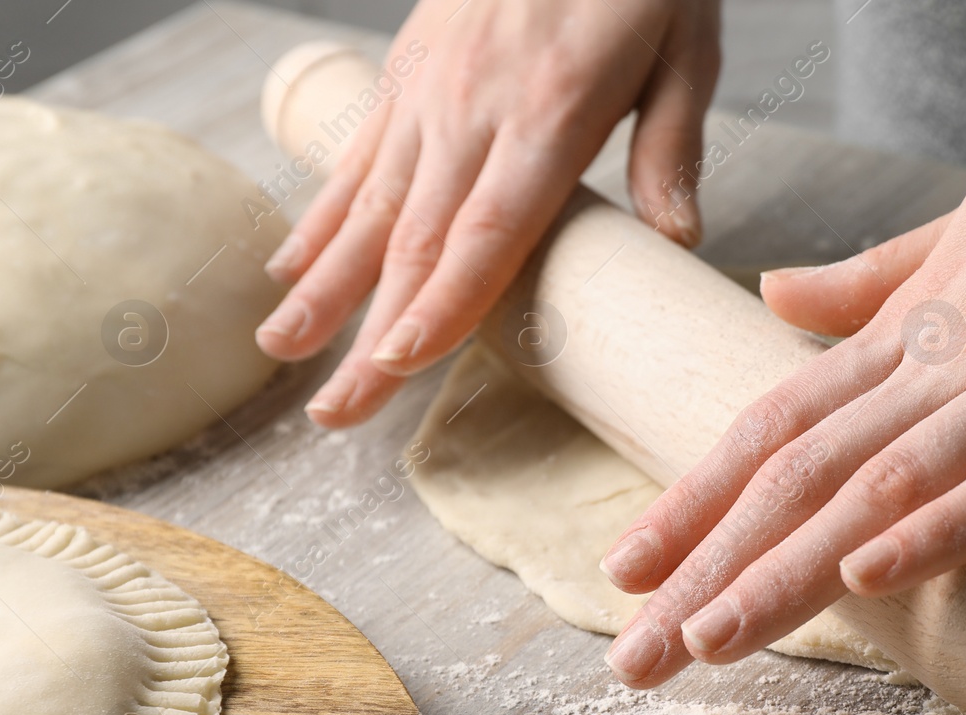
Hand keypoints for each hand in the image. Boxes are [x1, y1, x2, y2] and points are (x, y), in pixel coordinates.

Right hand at [254, 0, 718, 426]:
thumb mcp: (685, 49)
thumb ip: (671, 147)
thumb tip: (679, 240)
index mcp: (552, 112)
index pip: (487, 230)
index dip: (441, 304)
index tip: (398, 366)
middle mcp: (474, 108)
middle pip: (413, 240)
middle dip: (367, 333)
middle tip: (333, 414)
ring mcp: (429, 91)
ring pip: (366, 205)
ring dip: (321, 285)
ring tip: (281, 350)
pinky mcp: (406, 73)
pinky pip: (355, 155)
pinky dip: (319, 214)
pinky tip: (288, 263)